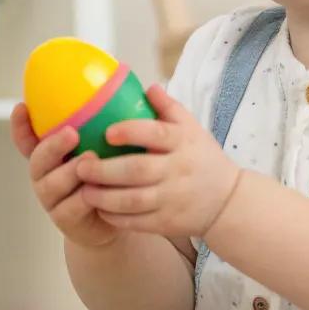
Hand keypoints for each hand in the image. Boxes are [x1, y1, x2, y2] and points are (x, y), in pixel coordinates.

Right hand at [9, 103, 118, 249]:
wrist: (120, 217)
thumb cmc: (115, 177)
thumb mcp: (112, 149)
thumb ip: (114, 126)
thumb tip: (141, 88)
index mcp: (52, 155)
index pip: (28, 138)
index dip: (21, 124)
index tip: (22, 107)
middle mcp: (46, 175)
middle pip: (37, 159)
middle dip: (51, 145)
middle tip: (72, 133)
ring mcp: (53, 199)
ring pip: (53, 183)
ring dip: (70, 171)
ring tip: (91, 159)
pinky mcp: (65, 220)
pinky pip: (72, 207)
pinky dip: (85, 197)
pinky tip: (100, 188)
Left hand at [75, 86, 239, 238]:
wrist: (227, 201)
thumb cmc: (202, 158)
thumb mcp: (192, 129)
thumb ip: (169, 108)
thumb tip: (147, 86)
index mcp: (182, 142)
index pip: (156, 134)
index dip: (130, 132)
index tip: (107, 132)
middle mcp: (177, 170)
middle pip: (137, 170)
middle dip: (104, 170)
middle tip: (81, 166)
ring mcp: (173, 199)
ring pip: (133, 200)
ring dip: (104, 197)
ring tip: (84, 190)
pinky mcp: (168, 222)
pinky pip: (136, 222)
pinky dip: (115, 217)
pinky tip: (99, 209)